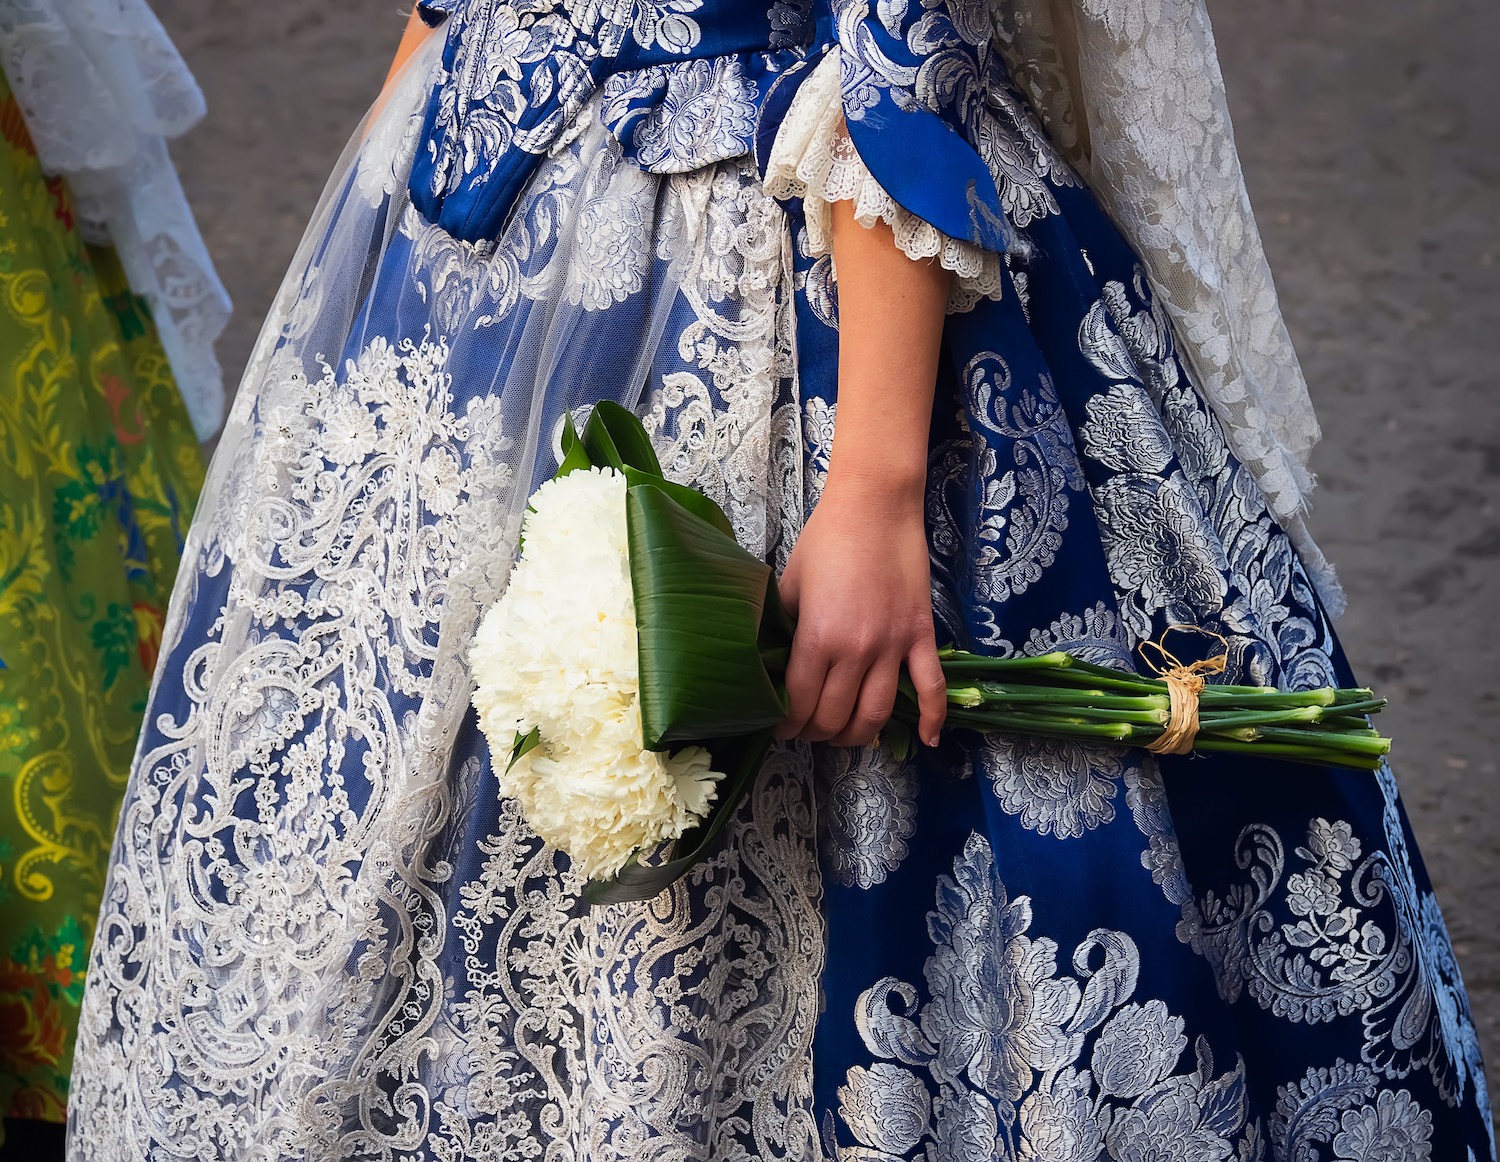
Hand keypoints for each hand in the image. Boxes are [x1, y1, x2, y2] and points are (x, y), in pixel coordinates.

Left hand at [773, 471, 946, 747]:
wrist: (876, 506)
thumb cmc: (827, 539)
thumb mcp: (789, 583)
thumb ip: (778, 625)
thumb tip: (765, 660)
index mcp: (817, 637)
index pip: (800, 702)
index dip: (787, 723)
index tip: (780, 726)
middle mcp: (856, 650)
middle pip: (836, 716)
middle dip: (816, 732)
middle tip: (807, 730)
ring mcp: (893, 646)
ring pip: (877, 714)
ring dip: (857, 736)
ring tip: (843, 736)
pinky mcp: (922, 637)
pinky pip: (932, 687)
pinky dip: (933, 719)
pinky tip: (928, 742)